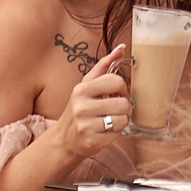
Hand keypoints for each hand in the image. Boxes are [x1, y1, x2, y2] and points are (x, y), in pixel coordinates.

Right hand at [45, 45, 131, 161]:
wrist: (64, 139)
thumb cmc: (79, 108)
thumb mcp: (86, 85)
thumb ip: (104, 65)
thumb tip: (121, 48)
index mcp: (82, 89)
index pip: (117, 82)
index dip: (123, 89)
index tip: (117, 94)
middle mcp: (82, 107)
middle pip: (124, 103)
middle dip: (125, 107)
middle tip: (116, 109)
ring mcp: (86, 125)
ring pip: (123, 119)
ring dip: (122, 120)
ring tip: (111, 120)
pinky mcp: (92, 141)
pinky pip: (118, 134)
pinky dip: (116, 133)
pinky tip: (105, 131)